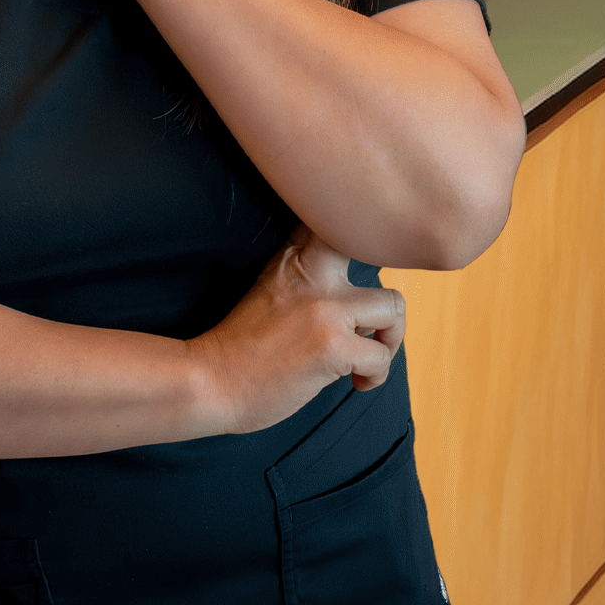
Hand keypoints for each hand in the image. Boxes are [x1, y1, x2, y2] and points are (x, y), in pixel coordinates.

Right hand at [187, 230, 405, 434]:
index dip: (360, 238)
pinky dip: (376, 375)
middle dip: (384, 290)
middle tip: (372, 322)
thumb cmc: (241, 346)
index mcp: (293, 257)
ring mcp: (324, 308)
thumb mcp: (269, 289)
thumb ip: (306, 277)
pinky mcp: (332, 345)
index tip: (361, 268)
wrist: (211, 381)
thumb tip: (359, 296)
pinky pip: (381, 356)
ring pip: (394, 306)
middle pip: (379, 252)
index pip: (340, 222)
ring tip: (367, 356)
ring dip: (389, 338)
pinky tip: (356, 383)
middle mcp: (311, 273)